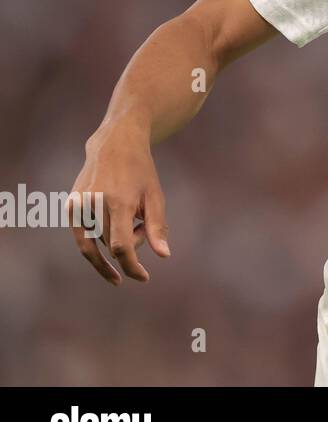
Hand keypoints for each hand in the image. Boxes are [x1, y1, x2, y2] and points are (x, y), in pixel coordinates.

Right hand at [67, 121, 170, 284]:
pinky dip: (96, 242)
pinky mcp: (70, 205)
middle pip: (111, 244)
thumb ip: (157, 227)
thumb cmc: (141, 171)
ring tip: (130, 221)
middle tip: (142, 225)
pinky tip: (109, 242)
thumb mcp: (155, 196)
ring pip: (95, 242)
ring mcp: (78, 204)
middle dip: (131, 244)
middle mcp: (94, 204)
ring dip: (113, 241)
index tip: (143, 278)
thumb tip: (163, 256)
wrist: (115, 144)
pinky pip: (82, 236)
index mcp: (119, 202)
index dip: (132, 266)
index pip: (121, 246)